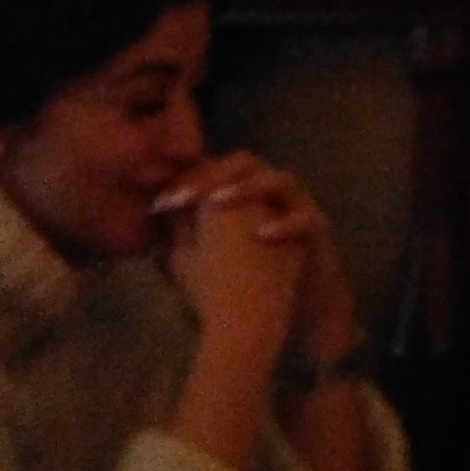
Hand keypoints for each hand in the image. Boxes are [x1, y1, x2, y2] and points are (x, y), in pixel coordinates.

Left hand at [159, 159, 312, 361]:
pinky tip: (261, 235)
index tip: (159, 204)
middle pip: (244, 163)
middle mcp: (270, 194)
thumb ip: (182, 235)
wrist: (297, 308)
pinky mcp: (318, 229)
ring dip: (248, 187)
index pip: (214, 170)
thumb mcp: (206, 260)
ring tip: (218, 202)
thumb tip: (152, 216)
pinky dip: (284, 224)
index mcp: (243, 195)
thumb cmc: (250, 281)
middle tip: (183, 198)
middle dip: (212, 175)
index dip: (186, 180)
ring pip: (279, 179)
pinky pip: (305, 218)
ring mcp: (297, 207)